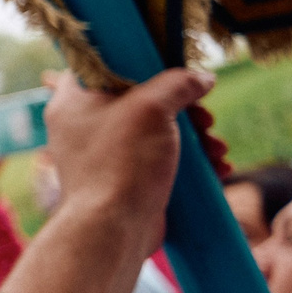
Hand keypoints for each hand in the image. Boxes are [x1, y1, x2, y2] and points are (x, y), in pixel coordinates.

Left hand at [0, 66, 215, 292]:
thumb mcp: (152, 109)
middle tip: (204, 118)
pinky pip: (160, 159)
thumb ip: (177, 84)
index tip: (170, 66)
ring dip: (194, 137)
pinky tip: (217, 168)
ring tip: (216, 149)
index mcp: (74, 99)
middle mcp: (84, 124)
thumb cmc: (121, 164)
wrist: (113, 231)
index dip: (139, 60)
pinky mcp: (125, 178)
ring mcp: (104, 153)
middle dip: (183, 108)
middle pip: (140, 98)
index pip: (101, 62)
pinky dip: (189, 161)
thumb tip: (202, 77)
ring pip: (156, 130)